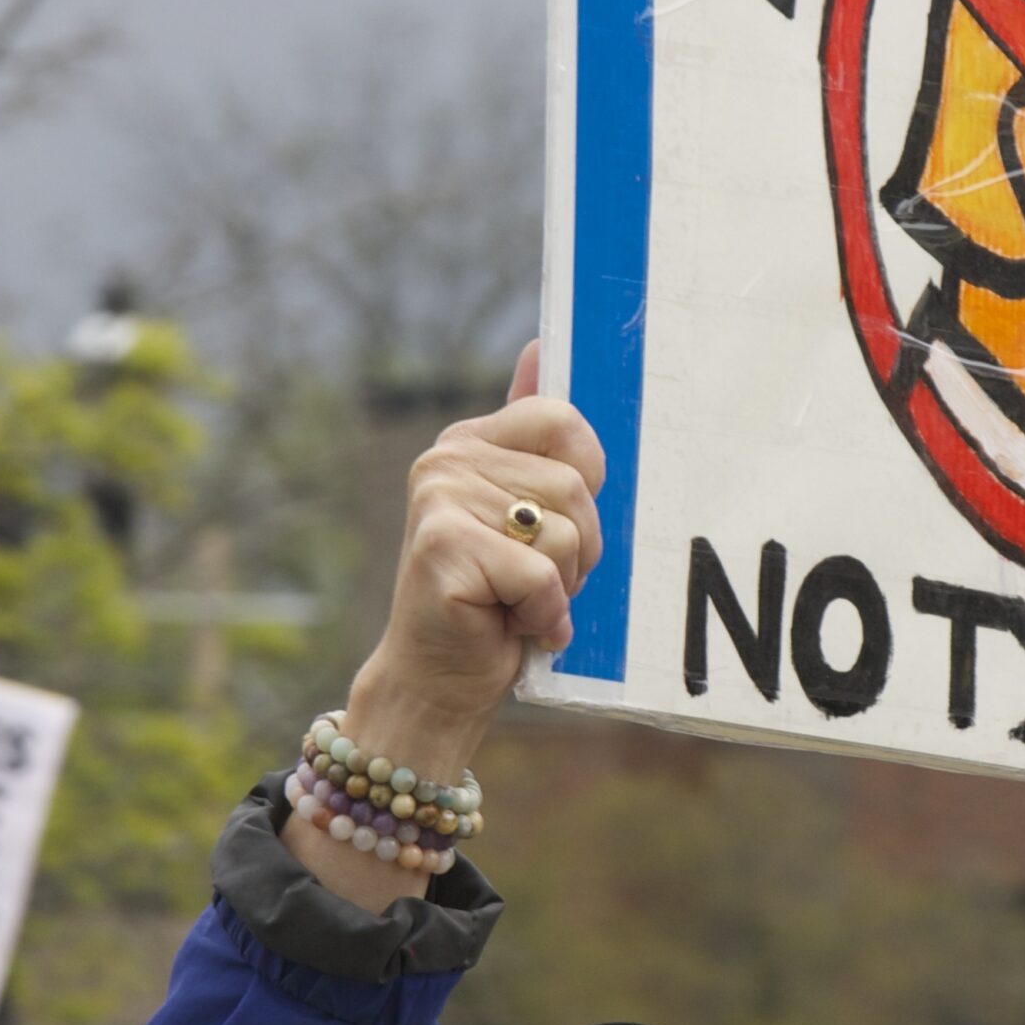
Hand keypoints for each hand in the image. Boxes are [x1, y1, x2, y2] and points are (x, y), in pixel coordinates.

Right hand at [349, 341, 603, 765]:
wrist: (438, 681)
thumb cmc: (496, 603)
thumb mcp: (527, 517)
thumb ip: (536, 441)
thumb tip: (542, 344)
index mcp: (471, 440)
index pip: (567, 423)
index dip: (586, 485)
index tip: (552, 528)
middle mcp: (448, 458)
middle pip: (576, 486)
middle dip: (578, 550)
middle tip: (532, 580)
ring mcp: (440, 498)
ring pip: (566, 530)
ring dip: (561, 585)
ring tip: (516, 602)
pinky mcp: (442, 545)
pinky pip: (542, 573)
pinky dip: (542, 614)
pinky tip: (510, 626)